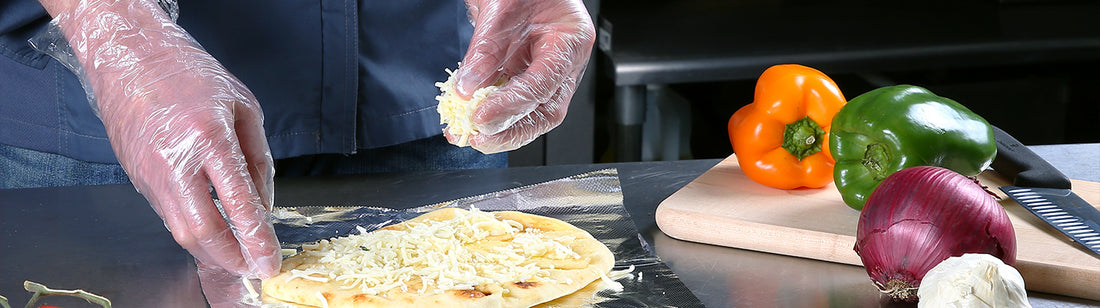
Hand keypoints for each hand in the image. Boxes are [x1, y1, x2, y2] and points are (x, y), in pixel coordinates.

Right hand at [41, 0, 279, 280]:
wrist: (131, 57)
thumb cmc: (191, 75)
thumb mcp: (244, 108)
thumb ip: (259, 160)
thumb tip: (264, 206)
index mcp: (209, 137)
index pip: (237, 203)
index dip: (256, 239)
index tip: (270, 260)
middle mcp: (175, 161)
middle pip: (202, 230)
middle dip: (231, 258)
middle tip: (254, 267)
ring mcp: (151, 173)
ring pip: (181, 230)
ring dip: (212, 251)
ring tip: (238, 255)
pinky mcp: (138, 178)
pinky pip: (169, 214)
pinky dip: (194, 229)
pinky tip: (214, 230)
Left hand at [450, 0, 595, 153]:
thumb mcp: (501, 8)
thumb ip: (484, 49)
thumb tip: (466, 87)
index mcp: (570, 40)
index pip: (544, 84)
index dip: (513, 105)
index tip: (483, 116)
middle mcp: (563, 62)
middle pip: (544, 112)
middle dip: (510, 131)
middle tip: (478, 136)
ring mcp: (546, 72)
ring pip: (530, 115)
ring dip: (498, 130)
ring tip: (467, 132)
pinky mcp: (526, 77)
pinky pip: (511, 104)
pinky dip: (489, 115)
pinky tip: (467, 120)